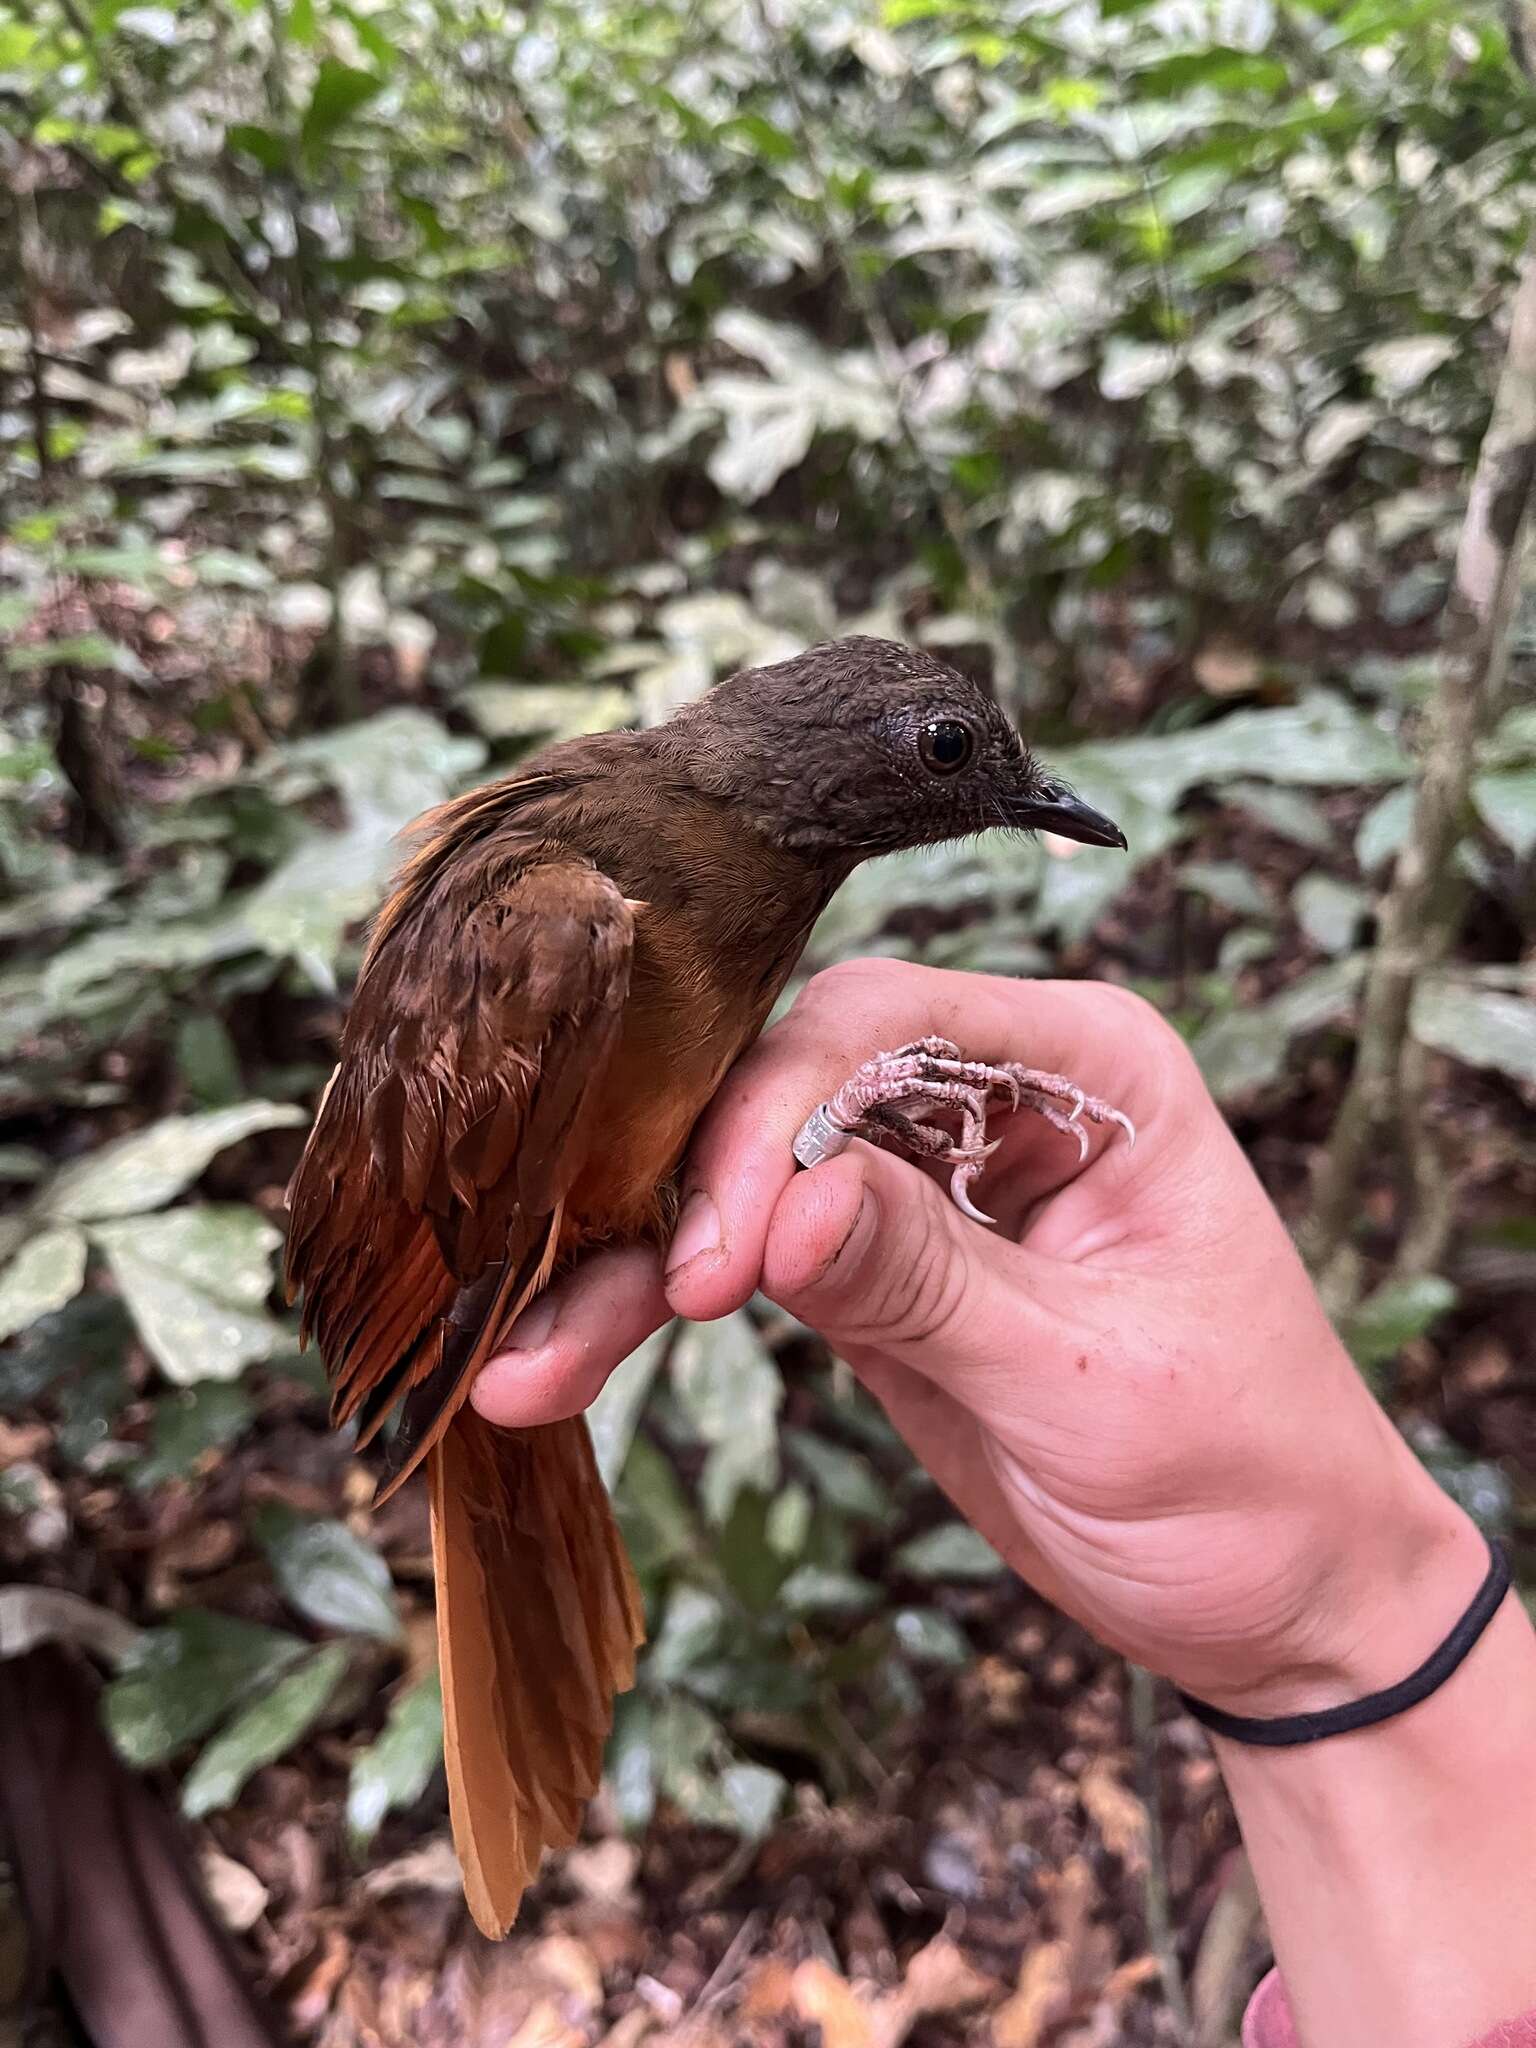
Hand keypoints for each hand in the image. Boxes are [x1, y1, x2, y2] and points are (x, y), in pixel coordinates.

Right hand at [473, 959, 1481, 1711]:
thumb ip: (930, 1283)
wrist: (1279, 1601)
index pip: (891, 1023)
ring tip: (530, 1356)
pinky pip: (739, 1261)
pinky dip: (650, 1312)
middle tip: (605, 1297)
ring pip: (738, 1174)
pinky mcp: (868, 1266)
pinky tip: (556, 1361)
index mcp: (1086, 1064)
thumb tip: (779, 1211)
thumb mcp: (1093, 1382)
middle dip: (683, 1185)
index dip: (778, 1114)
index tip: (720, 1255)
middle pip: (789, 1080)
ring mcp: (920, 1176)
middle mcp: (992, 1091)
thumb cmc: (1246, 1474)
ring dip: (632, 1262)